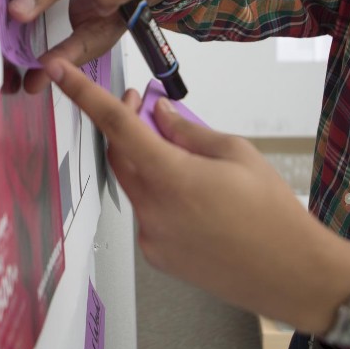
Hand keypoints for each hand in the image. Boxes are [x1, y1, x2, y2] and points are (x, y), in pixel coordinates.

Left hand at [46, 59, 349, 333]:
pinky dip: (160, 194)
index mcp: (171, 176)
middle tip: (150, 109)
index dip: (84, 95)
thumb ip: (187, 130)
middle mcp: (152, 208)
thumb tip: (157, 113)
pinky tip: (196, 199)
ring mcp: (151, 236)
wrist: (290, 274)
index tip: (59, 74)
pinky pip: (147, 212)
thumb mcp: (236, 153)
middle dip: (127, 127)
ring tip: (192, 162)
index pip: (116, 125)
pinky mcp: (157, 256)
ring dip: (148, 162)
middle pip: (120, 155)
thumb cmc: (272, 213)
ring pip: (134, 184)